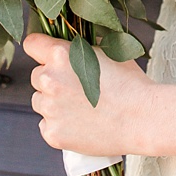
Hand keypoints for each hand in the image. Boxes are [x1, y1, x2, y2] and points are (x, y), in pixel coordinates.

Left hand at [24, 32, 154, 156]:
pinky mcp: (53, 133)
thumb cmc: (130, 84)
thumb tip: (69, 42)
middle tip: (77, 90)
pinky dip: (59, 126)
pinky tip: (80, 125)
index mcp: (60, 55)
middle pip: (36, 76)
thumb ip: (81, 46)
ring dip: (53, 104)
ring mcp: (50, 108)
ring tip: (81, 109)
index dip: (40, 50)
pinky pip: (46, 126)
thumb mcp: (107, 52)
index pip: (31, 45)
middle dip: (52, 81)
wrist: (144, 120)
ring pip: (40, 102)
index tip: (47, 57)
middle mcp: (49, 79)